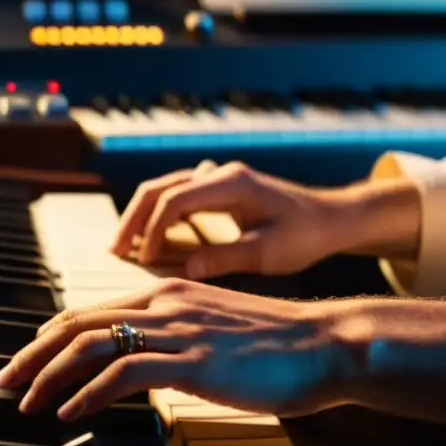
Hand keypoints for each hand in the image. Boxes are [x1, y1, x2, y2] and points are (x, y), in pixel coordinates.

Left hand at [0, 278, 354, 420]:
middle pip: (79, 322)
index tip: (28, 358)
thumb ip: (178, 337)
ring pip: (91, 343)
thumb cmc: (279, 343)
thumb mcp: (216, 331)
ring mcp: (178, 330)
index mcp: (169, 293)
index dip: (51, 335)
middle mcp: (165, 303)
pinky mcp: (192, 360)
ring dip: (49, 375)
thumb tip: (147, 362)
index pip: (93, 310)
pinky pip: (123, 372)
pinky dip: (87, 393)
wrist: (326, 343)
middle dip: (33, 352)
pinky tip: (71, 413)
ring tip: (27, 401)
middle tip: (6, 378)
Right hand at [110, 160, 351, 279]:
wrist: (333, 219)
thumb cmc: (306, 236)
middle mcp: (220, 175)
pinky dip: (156, 217)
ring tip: (120, 247)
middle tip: (113, 250)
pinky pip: (177, 198)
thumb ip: (224, 259)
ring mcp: (218, 180)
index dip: (152, 230)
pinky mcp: (219, 192)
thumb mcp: (268, 253)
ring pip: (164, 189)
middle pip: (160, 187)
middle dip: (133, 219)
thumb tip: (183, 271)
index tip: (144, 261)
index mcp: (231, 184)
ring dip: (140, 216)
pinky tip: (146, 242)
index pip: (175, 199)